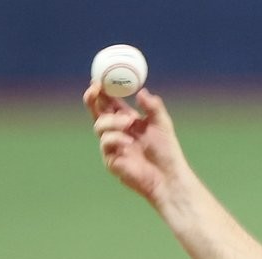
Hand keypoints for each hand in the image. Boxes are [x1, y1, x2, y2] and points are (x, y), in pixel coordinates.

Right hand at [83, 83, 189, 204]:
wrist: (169, 176)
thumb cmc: (167, 151)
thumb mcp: (162, 124)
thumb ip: (153, 107)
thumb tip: (141, 91)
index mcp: (127, 120)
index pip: (109, 102)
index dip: (102, 90)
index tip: (98, 79)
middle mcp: (117, 131)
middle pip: (96, 112)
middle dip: (92, 99)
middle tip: (95, 89)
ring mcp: (112, 146)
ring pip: (99, 126)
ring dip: (112, 121)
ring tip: (129, 123)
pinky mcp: (111, 160)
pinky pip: (106, 143)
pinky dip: (116, 138)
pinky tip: (129, 142)